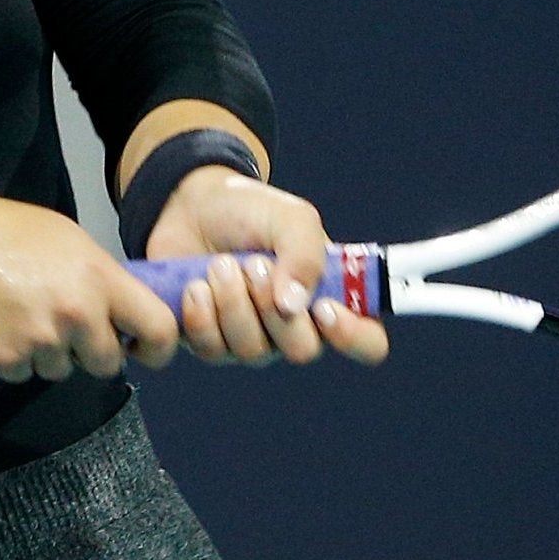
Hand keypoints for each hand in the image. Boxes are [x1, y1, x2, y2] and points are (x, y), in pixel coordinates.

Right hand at [0, 190, 180, 381]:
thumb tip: (119, 307)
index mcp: (99, 278)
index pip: (159, 328)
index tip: (143, 347)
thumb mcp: (65, 238)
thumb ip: (99, 276)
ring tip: (21, 313)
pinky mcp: (7, 363)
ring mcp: (41, 343)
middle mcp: (76, 315)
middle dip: (92, 351)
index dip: (158, 345)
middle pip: (108, 363)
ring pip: (63, 369)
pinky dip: (16, 357)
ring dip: (49, 353)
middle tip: (67, 326)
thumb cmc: (1, 233)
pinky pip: (25, 373)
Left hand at [143, 166, 389, 366]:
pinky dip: (202, 316)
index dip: (353, 336)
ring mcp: (254, 340)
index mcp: (332, 297)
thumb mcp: (290, 217)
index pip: (367, 342)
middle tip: (253, 263)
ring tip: (219, 264)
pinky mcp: (212, 343)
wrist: (191, 207)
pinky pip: (213, 351)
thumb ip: (305, 254)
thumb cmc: (251, 212)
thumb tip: (294, 307)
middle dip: (272, 305)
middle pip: (302, 350)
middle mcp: (297, 327)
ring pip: (252, 352)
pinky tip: (195, 286)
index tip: (323, 308)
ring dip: (232, 302)